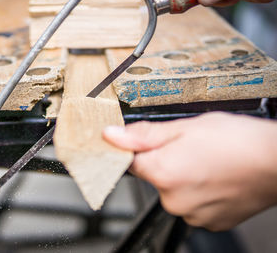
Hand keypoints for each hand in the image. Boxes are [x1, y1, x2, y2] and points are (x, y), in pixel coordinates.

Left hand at [103, 112, 276, 230]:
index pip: (131, 163)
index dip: (142, 150)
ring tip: (208, 164)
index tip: (155, 145)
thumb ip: (144, 135)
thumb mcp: (186, 126)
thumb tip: (111, 136)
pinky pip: (194, 205)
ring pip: (175, 192)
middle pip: (155, 178)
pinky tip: (216, 178)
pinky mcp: (210, 222)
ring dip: (185, 179)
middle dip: (167, 163)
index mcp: (162, 172)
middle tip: (192, 150)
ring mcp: (192, 214)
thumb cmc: (237, 141)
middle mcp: (173, 199)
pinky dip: (201, 193)